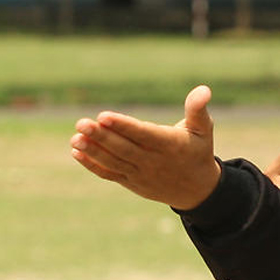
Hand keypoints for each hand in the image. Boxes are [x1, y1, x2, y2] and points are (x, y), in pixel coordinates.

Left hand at [70, 85, 220, 210]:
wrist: (197, 191)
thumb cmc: (198, 152)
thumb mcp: (203, 130)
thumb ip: (198, 109)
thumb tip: (204, 89)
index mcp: (169, 145)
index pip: (142, 134)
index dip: (123, 126)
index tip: (104, 116)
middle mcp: (153, 162)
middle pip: (123, 149)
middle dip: (101, 136)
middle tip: (81, 122)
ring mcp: (140, 174)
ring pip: (114, 162)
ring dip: (93, 151)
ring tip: (75, 138)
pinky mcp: (131, 182)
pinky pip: (110, 174)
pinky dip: (93, 165)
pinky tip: (76, 152)